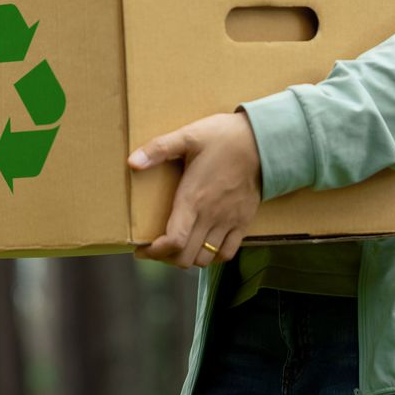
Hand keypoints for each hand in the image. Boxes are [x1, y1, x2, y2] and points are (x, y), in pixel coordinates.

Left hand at [128, 111, 261, 269]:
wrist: (262, 140)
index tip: (142, 249)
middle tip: (156, 247)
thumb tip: (132, 161)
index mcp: (193, 198)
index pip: (174, 241)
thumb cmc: (223, 137)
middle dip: (166, 257)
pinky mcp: (243, 222)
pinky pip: (227, 253)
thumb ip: (159, 149)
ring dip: (188, 257)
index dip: (154, 252)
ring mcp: (228, 221)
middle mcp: (210, 216)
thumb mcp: (188, 135)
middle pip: (186, 257)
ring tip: (178, 246)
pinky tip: (203, 245)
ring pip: (205, 259)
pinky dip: (212, 256)